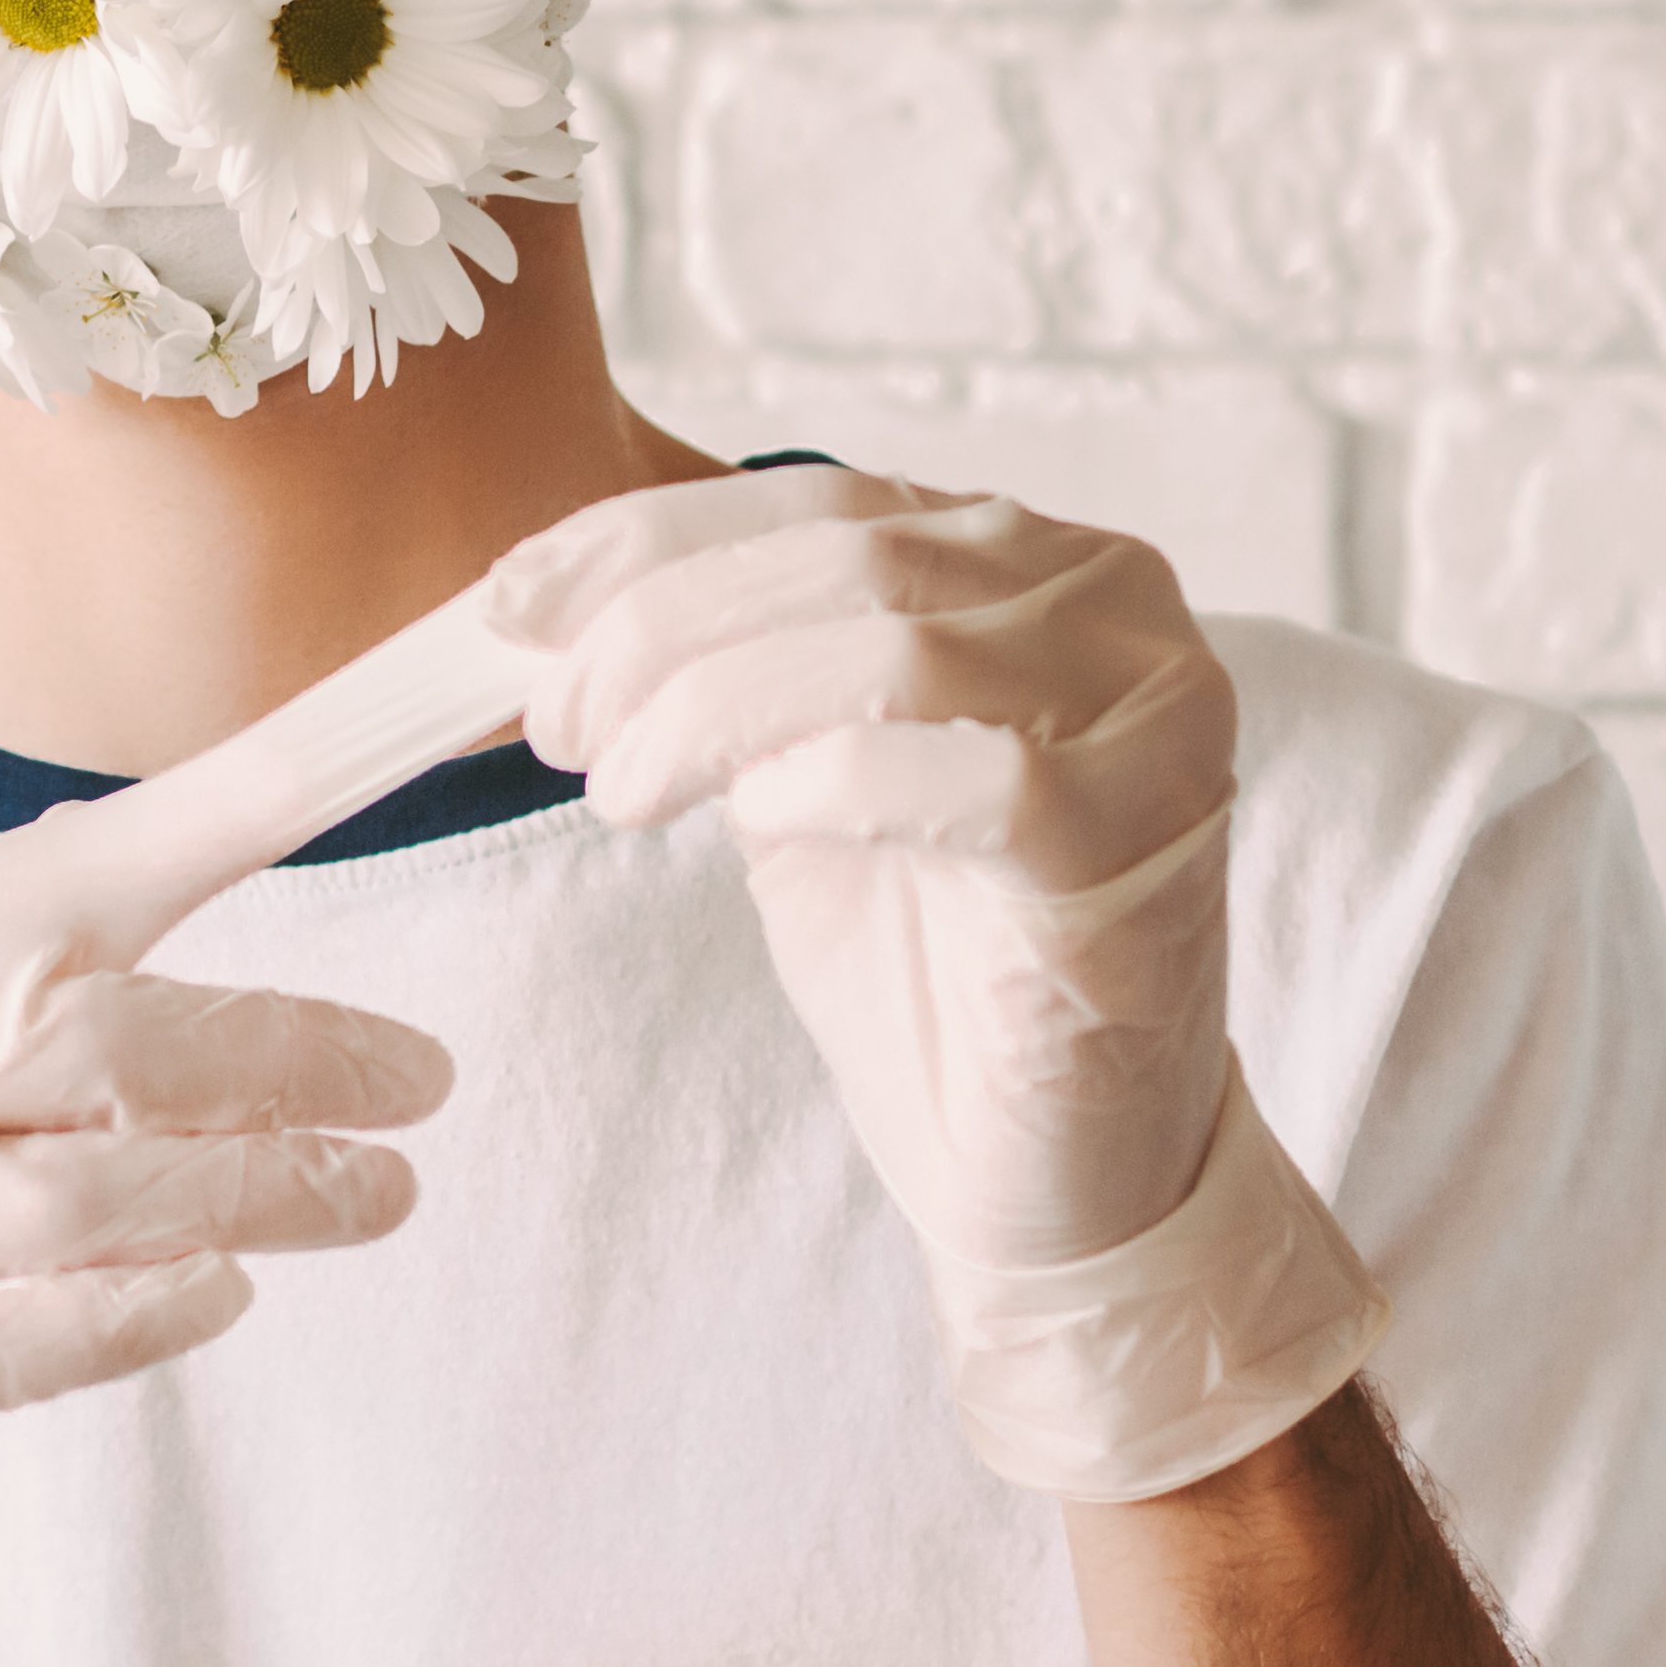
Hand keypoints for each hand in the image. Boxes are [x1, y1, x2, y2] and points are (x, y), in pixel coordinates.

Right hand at [0, 600, 525, 1666]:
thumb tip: (128, 916)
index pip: (87, 859)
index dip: (260, 800)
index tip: (409, 737)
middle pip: (113, 1031)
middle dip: (296, 1052)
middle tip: (426, 1088)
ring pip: (99, 1189)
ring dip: (266, 1191)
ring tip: (373, 1198)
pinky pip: (21, 1334)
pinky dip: (138, 1314)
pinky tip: (222, 1298)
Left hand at [491, 463, 1387, 1501]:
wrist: (1056, 1166)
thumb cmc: (927, 965)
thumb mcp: (792, 774)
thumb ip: (719, 669)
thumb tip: (537, 601)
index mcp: (1033, 562)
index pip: (819, 500)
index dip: (646, 543)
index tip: (510, 604)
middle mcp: (1117, 609)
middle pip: (849, 560)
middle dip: (660, 635)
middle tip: (562, 729)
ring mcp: (1155, 722)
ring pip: (894, 648)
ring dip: (713, 711)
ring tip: (626, 794)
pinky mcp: (1148, 848)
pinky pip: (978, 778)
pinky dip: (833, 784)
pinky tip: (759, 825)